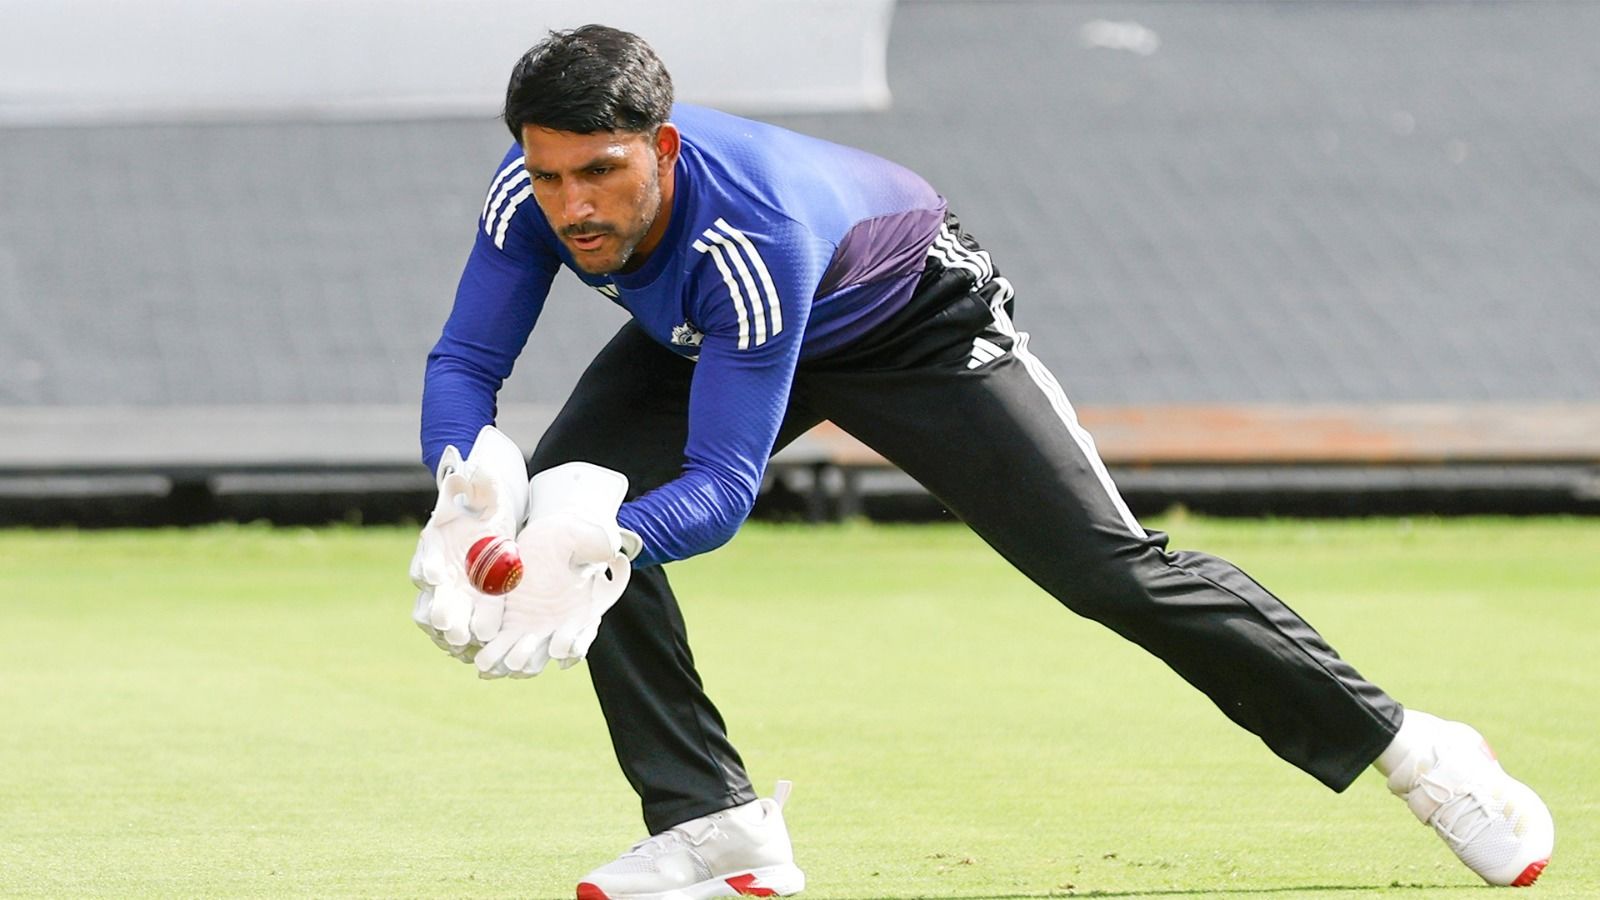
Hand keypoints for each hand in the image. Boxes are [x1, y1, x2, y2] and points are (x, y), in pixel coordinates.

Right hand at [410, 426, 529, 658]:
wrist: (490, 524)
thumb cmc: (482, 507)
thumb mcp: (484, 492)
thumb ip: (477, 484)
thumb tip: (473, 471)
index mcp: (434, 544)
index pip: (425, 557)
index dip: (427, 566)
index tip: (433, 576)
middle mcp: (435, 573)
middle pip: (429, 596)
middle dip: (439, 609)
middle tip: (448, 624)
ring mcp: (447, 594)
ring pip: (439, 618)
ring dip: (449, 631)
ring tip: (460, 643)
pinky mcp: (464, 609)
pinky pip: (457, 630)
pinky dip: (462, 642)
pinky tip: (473, 653)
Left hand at [474, 461, 635, 677]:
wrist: (544, 538)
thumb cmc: (567, 537)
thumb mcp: (583, 535)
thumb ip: (598, 544)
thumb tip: (611, 553)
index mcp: (583, 610)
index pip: (582, 635)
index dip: (573, 643)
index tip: (560, 644)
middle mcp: (559, 626)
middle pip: (546, 652)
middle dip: (532, 657)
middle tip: (520, 654)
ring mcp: (533, 629)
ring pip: (522, 657)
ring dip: (510, 661)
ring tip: (493, 662)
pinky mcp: (508, 624)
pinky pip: (499, 648)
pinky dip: (492, 657)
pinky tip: (482, 660)